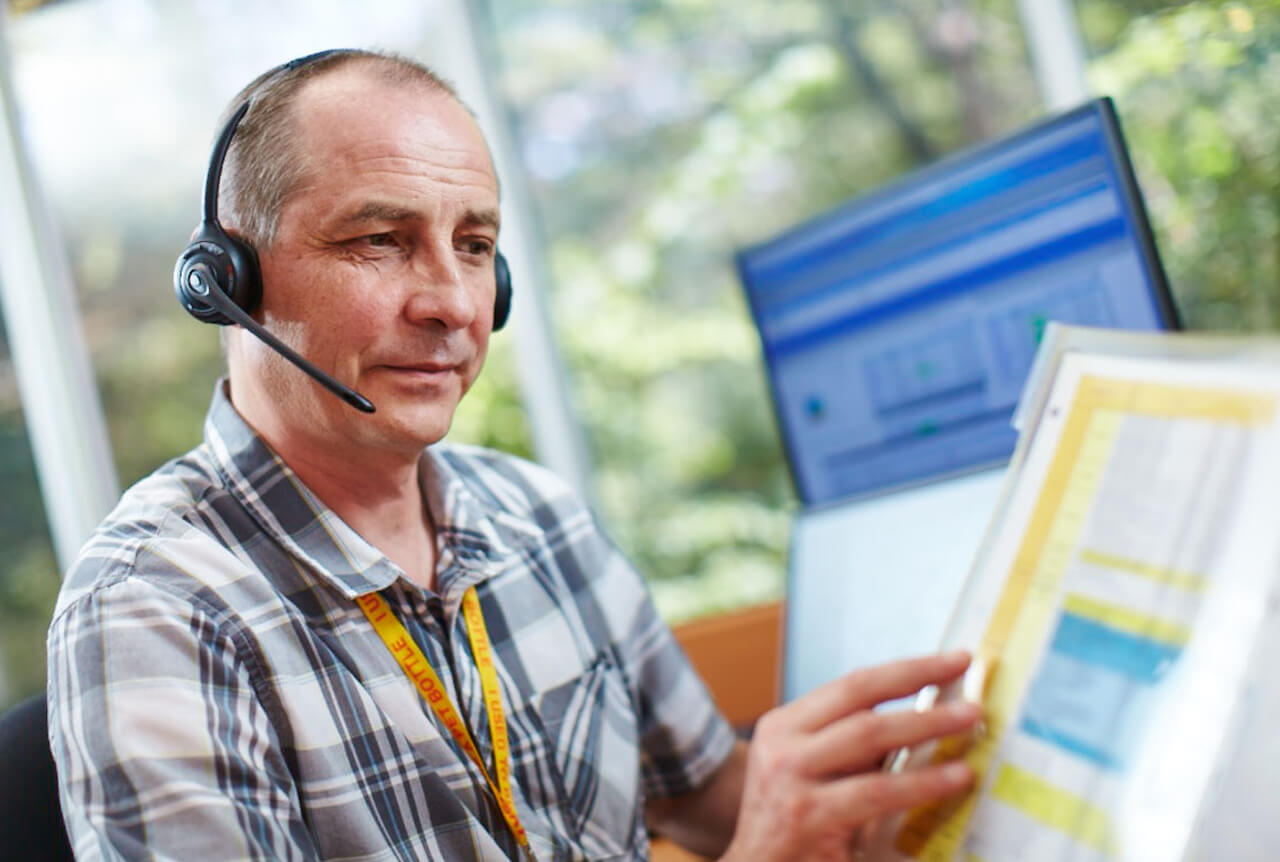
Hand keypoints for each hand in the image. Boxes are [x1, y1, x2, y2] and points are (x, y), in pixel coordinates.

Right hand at [721, 651, 980, 861]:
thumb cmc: (793, 823)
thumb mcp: (811, 771)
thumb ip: (850, 747)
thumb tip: (923, 720)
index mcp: (784, 725)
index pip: (854, 685)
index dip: (908, 669)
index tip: (952, 660)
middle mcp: (783, 744)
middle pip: (862, 699)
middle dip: (921, 684)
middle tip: (971, 688)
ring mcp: (792, 778)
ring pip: (870, 736)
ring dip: (927, 725)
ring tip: (969, 723)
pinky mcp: (809, 815)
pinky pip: (878, 790)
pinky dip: (922, 781)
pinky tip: (954, 776)